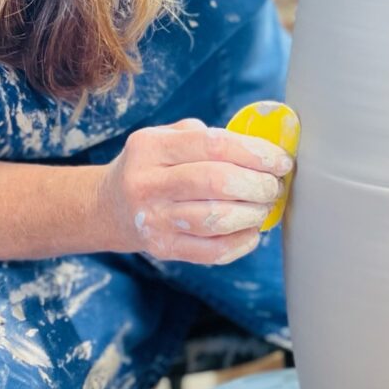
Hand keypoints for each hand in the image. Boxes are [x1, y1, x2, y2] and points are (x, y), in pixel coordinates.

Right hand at [99, 118, 292, 264]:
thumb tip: (262, 149)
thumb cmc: (152, 166)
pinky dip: (240, 243)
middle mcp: (147, 182)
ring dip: (252, 214)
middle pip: (216, 182)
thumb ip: (206, 137)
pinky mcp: (162, 248)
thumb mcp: (165, 138)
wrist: (108, 206)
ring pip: (215, 219)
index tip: (280, 160)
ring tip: (263, 206)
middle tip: (274, 186)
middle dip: (257, 184)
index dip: (254, 152)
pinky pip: (211, 251)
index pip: (212, 144)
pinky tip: (251, 232)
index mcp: (151, 146)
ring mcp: (153, 218)